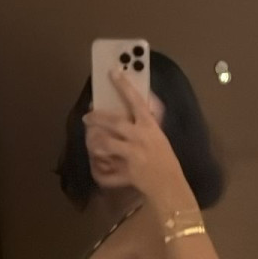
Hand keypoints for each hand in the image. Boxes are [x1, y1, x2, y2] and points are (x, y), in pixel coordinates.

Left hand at [82, 68, 186, 201]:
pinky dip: (99, 173)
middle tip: (87, 117)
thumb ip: (145, 125)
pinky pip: (107, 173)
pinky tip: (96, 168)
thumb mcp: (159, 137)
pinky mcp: (127, 174)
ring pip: (105, 144)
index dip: (123, 86)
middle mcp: (140, 138)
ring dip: (94, 142)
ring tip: (90, 141)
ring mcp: (133, 156)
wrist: (170, 186)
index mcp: (150, 127)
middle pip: (113, 122)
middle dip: (96, 117)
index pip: (135, 101)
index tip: (112, 72)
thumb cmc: (165, 160)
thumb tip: (136, 107)